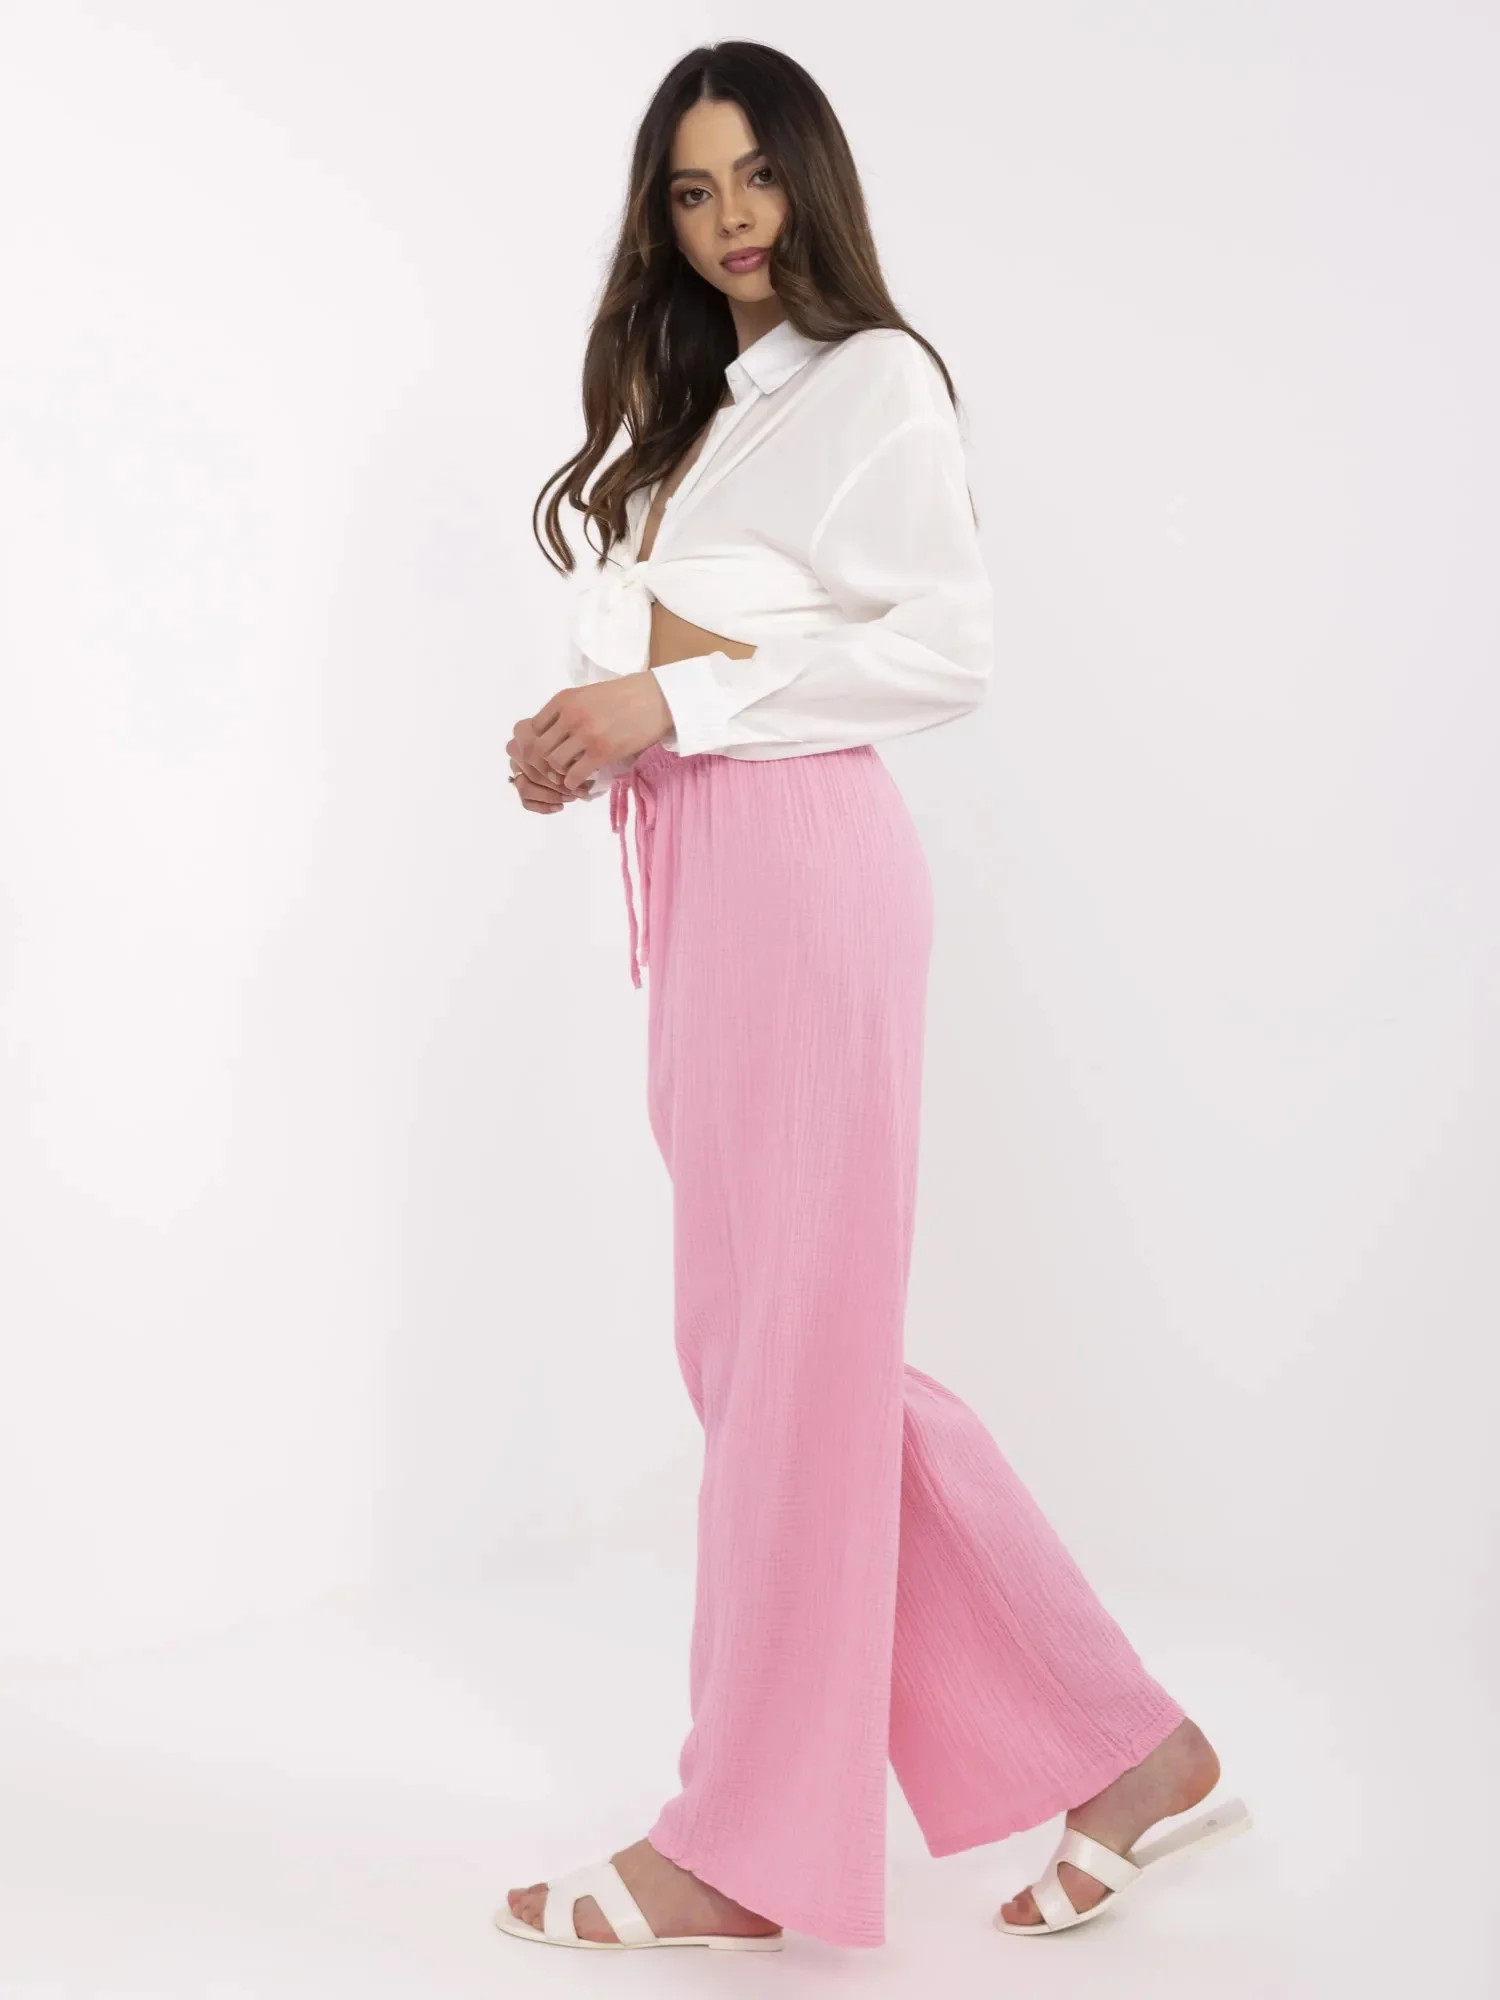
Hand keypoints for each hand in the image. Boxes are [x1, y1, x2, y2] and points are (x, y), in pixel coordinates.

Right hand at [506, 718, 581, 813]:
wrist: (577, 745)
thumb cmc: (578, 740)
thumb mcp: (578, 740)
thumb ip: (574, 752)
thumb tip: (578, 771)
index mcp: (526, 730)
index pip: (530, 751)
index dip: (549, 766)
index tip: (570, 774)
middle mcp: (516, 747)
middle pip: (529, 771)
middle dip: (556, 785)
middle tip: (578, 790)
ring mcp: (515, 766)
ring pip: (524, 787)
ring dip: (550, 796)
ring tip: (572, 797)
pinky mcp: (519, 784)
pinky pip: (525, 801)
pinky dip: (542, 806)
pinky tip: (559, 806)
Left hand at [525, 672, 673, 794]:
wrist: (656, 699)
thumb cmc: (626, 696)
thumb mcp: (589, 694)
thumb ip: (569, 710)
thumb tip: (554, 733)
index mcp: (564, 699)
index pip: (532, 728)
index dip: (537, 746)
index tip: (548, 755)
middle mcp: (570, 715)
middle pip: (538, 748)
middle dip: (543, 764)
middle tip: (556, 772)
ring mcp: (585, 733)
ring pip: (553, 763)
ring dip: (559, 775)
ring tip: (570, 778)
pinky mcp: (602, 751)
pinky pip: (574, 775)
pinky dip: (574, 784)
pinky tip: (582, 784)